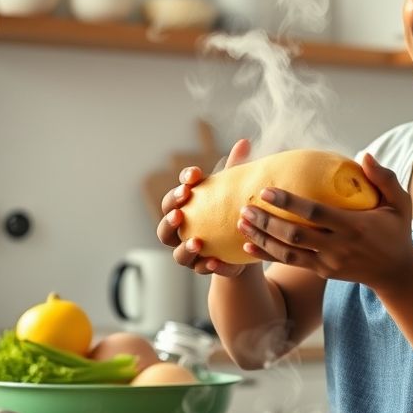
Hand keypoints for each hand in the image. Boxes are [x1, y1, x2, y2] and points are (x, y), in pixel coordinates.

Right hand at [156, 138, 270, 276]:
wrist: (247, 244)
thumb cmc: (234, 210)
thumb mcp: (236, 190)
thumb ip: (235, 168)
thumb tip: (244, 142)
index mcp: (186, 209)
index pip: (176, 195)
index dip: (181, 185)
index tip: (195, 176)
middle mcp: (182, 232)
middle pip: (165, 227)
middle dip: (170, 218)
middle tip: (181, 211)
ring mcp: (190, 253)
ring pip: (177, 254)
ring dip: (184, 247)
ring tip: (197, 242)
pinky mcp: (206, 268)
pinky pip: (201, 270)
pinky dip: (206, 266)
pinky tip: (213, 261)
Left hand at [237, 153, 412, 292]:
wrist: (396, 272)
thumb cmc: (396, 231)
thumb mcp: (400, 203)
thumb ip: (384, 178)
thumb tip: (364, 155)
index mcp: (354, 226)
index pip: (315, 214)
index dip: (289, 203)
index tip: (266, 190)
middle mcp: (338, 247)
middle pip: (295, 236)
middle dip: (267, 222)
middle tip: (245, 206)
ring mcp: (328, 263)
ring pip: (288, 253)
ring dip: (262, 238)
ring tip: (241, 223)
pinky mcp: (322, 272)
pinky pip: (290, 264)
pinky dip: (267, 256)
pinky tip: (248, 246)